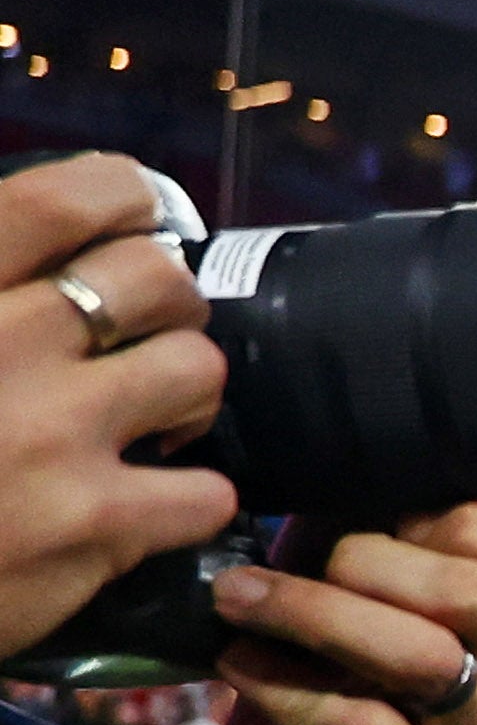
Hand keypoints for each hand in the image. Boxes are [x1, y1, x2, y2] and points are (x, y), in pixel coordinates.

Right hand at [0, 153, 236, 657]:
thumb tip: (52, 260)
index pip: (64, 201)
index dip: (124, 200)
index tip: (133, 226)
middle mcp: (1, 344)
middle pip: (156, 278)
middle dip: (169, 306)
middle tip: (145, 340)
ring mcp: (53, 432)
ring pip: (196, 368)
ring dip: (186, 394)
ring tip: (150, 420)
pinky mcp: (94, 524)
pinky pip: (209, 491)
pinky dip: (192, 501)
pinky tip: (150, 507)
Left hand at [210, 504, 476, 724]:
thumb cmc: (329, 613)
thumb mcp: (361, 534)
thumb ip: (385, 491)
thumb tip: (349, 428)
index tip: (400, 516)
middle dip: (371, 561)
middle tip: (305, 556)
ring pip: (427, 660)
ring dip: (315, 614)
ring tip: (239, 596)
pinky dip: (287, 689)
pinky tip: (239, 662)